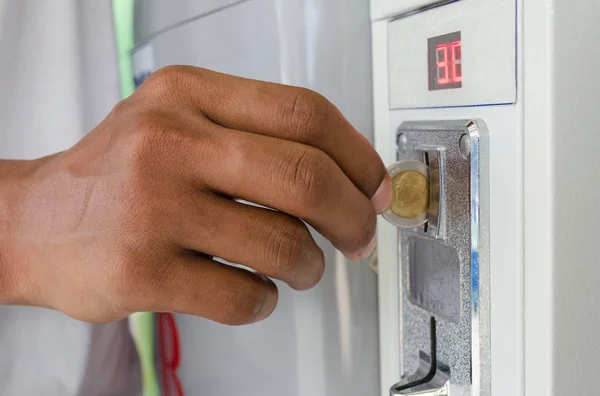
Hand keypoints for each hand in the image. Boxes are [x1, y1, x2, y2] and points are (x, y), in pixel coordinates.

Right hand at [0, 66, 390, 324]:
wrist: (31, 220)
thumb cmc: (117, 174)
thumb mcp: (178, 122)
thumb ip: (255, 137)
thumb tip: (347, 177)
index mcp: (188, 96)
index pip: (304, 113)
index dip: (357, 154)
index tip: (374, 185)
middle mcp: (168, 143)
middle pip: (305, 177)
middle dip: (351, 216)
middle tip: (358, 235)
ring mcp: (152, 208)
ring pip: (282, 243)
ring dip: (308, 265)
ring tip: (299, 266)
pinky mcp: (141, 271)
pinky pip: (242, 295)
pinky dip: (265, 300)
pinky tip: (255, 291)